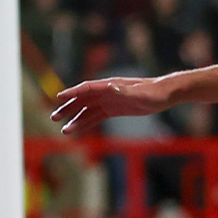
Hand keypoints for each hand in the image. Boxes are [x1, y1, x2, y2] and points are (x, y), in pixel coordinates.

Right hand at [50, 77, 169, 134]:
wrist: (164, 94)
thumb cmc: (153, 92)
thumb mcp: (139, 93)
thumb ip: (123, 91)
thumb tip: (109, 87)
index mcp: (110, 85)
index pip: (87, 89)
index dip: (72, 93)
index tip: (59, 98)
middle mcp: (106, 92)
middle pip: (82, 101)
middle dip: (68, 109)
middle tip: (54, 118)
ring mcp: (109, 101)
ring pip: (87, 111)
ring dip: (75, 120)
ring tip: (64, 131)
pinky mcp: (114, 109)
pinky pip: (96, 117)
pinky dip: (86, 123)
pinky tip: (78, 130)